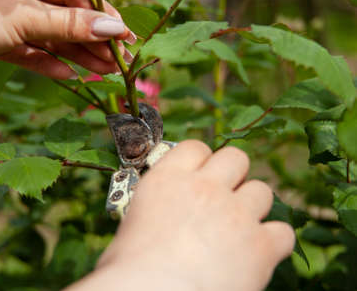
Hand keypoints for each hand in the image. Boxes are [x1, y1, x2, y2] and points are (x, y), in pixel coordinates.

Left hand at [0, 0, 134, 77]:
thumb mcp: (24, 18)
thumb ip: (69, 25)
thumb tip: (113, 28)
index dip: (103, 17)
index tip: (125, 38)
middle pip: (67, 17)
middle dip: (92, 40)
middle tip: (117, 63)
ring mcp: (10, 18)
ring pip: (52, 36)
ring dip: (76, 55)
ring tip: (102, 73)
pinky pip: (30, 51)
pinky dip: (48, 63)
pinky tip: (68, 76)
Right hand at [68, 141, 294, 290]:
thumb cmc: (131, 268)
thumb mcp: (132, 221)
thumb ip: (157, 203)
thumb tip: (165, 209)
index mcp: (169, 178)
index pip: (195, 147)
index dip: (202, 160)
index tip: (202, 175)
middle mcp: (205, 188)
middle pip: (236, 157)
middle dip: (234, 175)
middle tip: (225, 198)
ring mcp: (236, 214)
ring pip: (262, 190)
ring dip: (253, 206)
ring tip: (239, 230)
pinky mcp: (260, 245)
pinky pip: (282, 232)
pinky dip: (273, 242)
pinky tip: (257, 254)